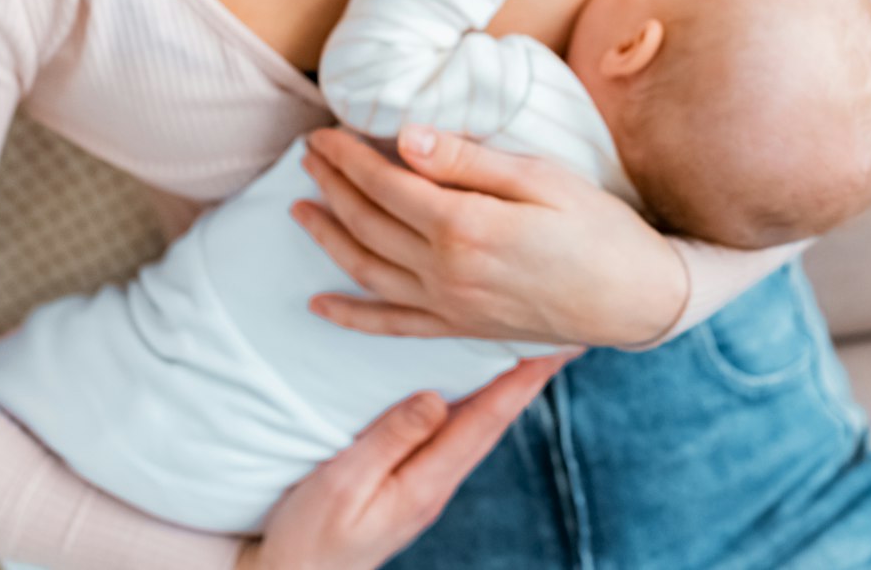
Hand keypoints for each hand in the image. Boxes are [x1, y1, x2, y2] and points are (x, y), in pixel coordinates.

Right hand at [236, 351, 576, 569]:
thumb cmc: (309, 535)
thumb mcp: (343, 485)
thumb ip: (389, 440)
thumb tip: (434, 397)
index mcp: (427, 481)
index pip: (489, 419)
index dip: (525, 378)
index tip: (557, 344)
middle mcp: (437, 482)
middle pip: (495, 419)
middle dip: (529, 376)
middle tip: (561, 335)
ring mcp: (426, 485)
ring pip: (478, 426)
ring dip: (506, 388)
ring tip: (531, 352)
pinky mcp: (411, 484)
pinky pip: (454, 433)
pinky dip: (475, 403)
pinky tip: (477, 389)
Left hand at [293, 123, 688, 346]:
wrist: (636, 298)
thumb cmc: (599, 228)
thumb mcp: (541, 178)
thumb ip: (468, 160)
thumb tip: (406, 138)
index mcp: (464, 225)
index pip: (386, 183)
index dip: (349, 157)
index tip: (324, 133)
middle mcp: (445, 271)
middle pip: (368, 222)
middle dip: (332, 184)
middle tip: (308, 155)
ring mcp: (449, 306)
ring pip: (366, 270)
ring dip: (327, 237)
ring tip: (299, 207)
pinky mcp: (459, 329)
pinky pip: (391, 325)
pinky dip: (351, 315)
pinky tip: (320, 303)